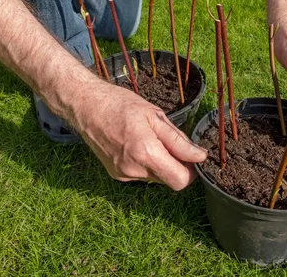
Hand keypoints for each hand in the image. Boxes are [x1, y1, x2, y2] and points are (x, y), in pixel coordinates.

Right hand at [69, 81, 206, 189]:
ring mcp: (124, 174)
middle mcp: (134, 169)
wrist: (87, 107)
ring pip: (157, 178)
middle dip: (177, 166)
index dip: (191, 170)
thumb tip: (200, 156)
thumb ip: (179, 141)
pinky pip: (143, 175)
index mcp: (146, 153)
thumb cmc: (121, 106)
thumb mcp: (156, 116)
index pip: (180, 181)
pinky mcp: (117, 175)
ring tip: (151, 140)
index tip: (192, 156)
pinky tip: (138, 145)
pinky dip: (147, 164)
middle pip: (170, 181)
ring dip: (162, 164)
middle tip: (172, 144)